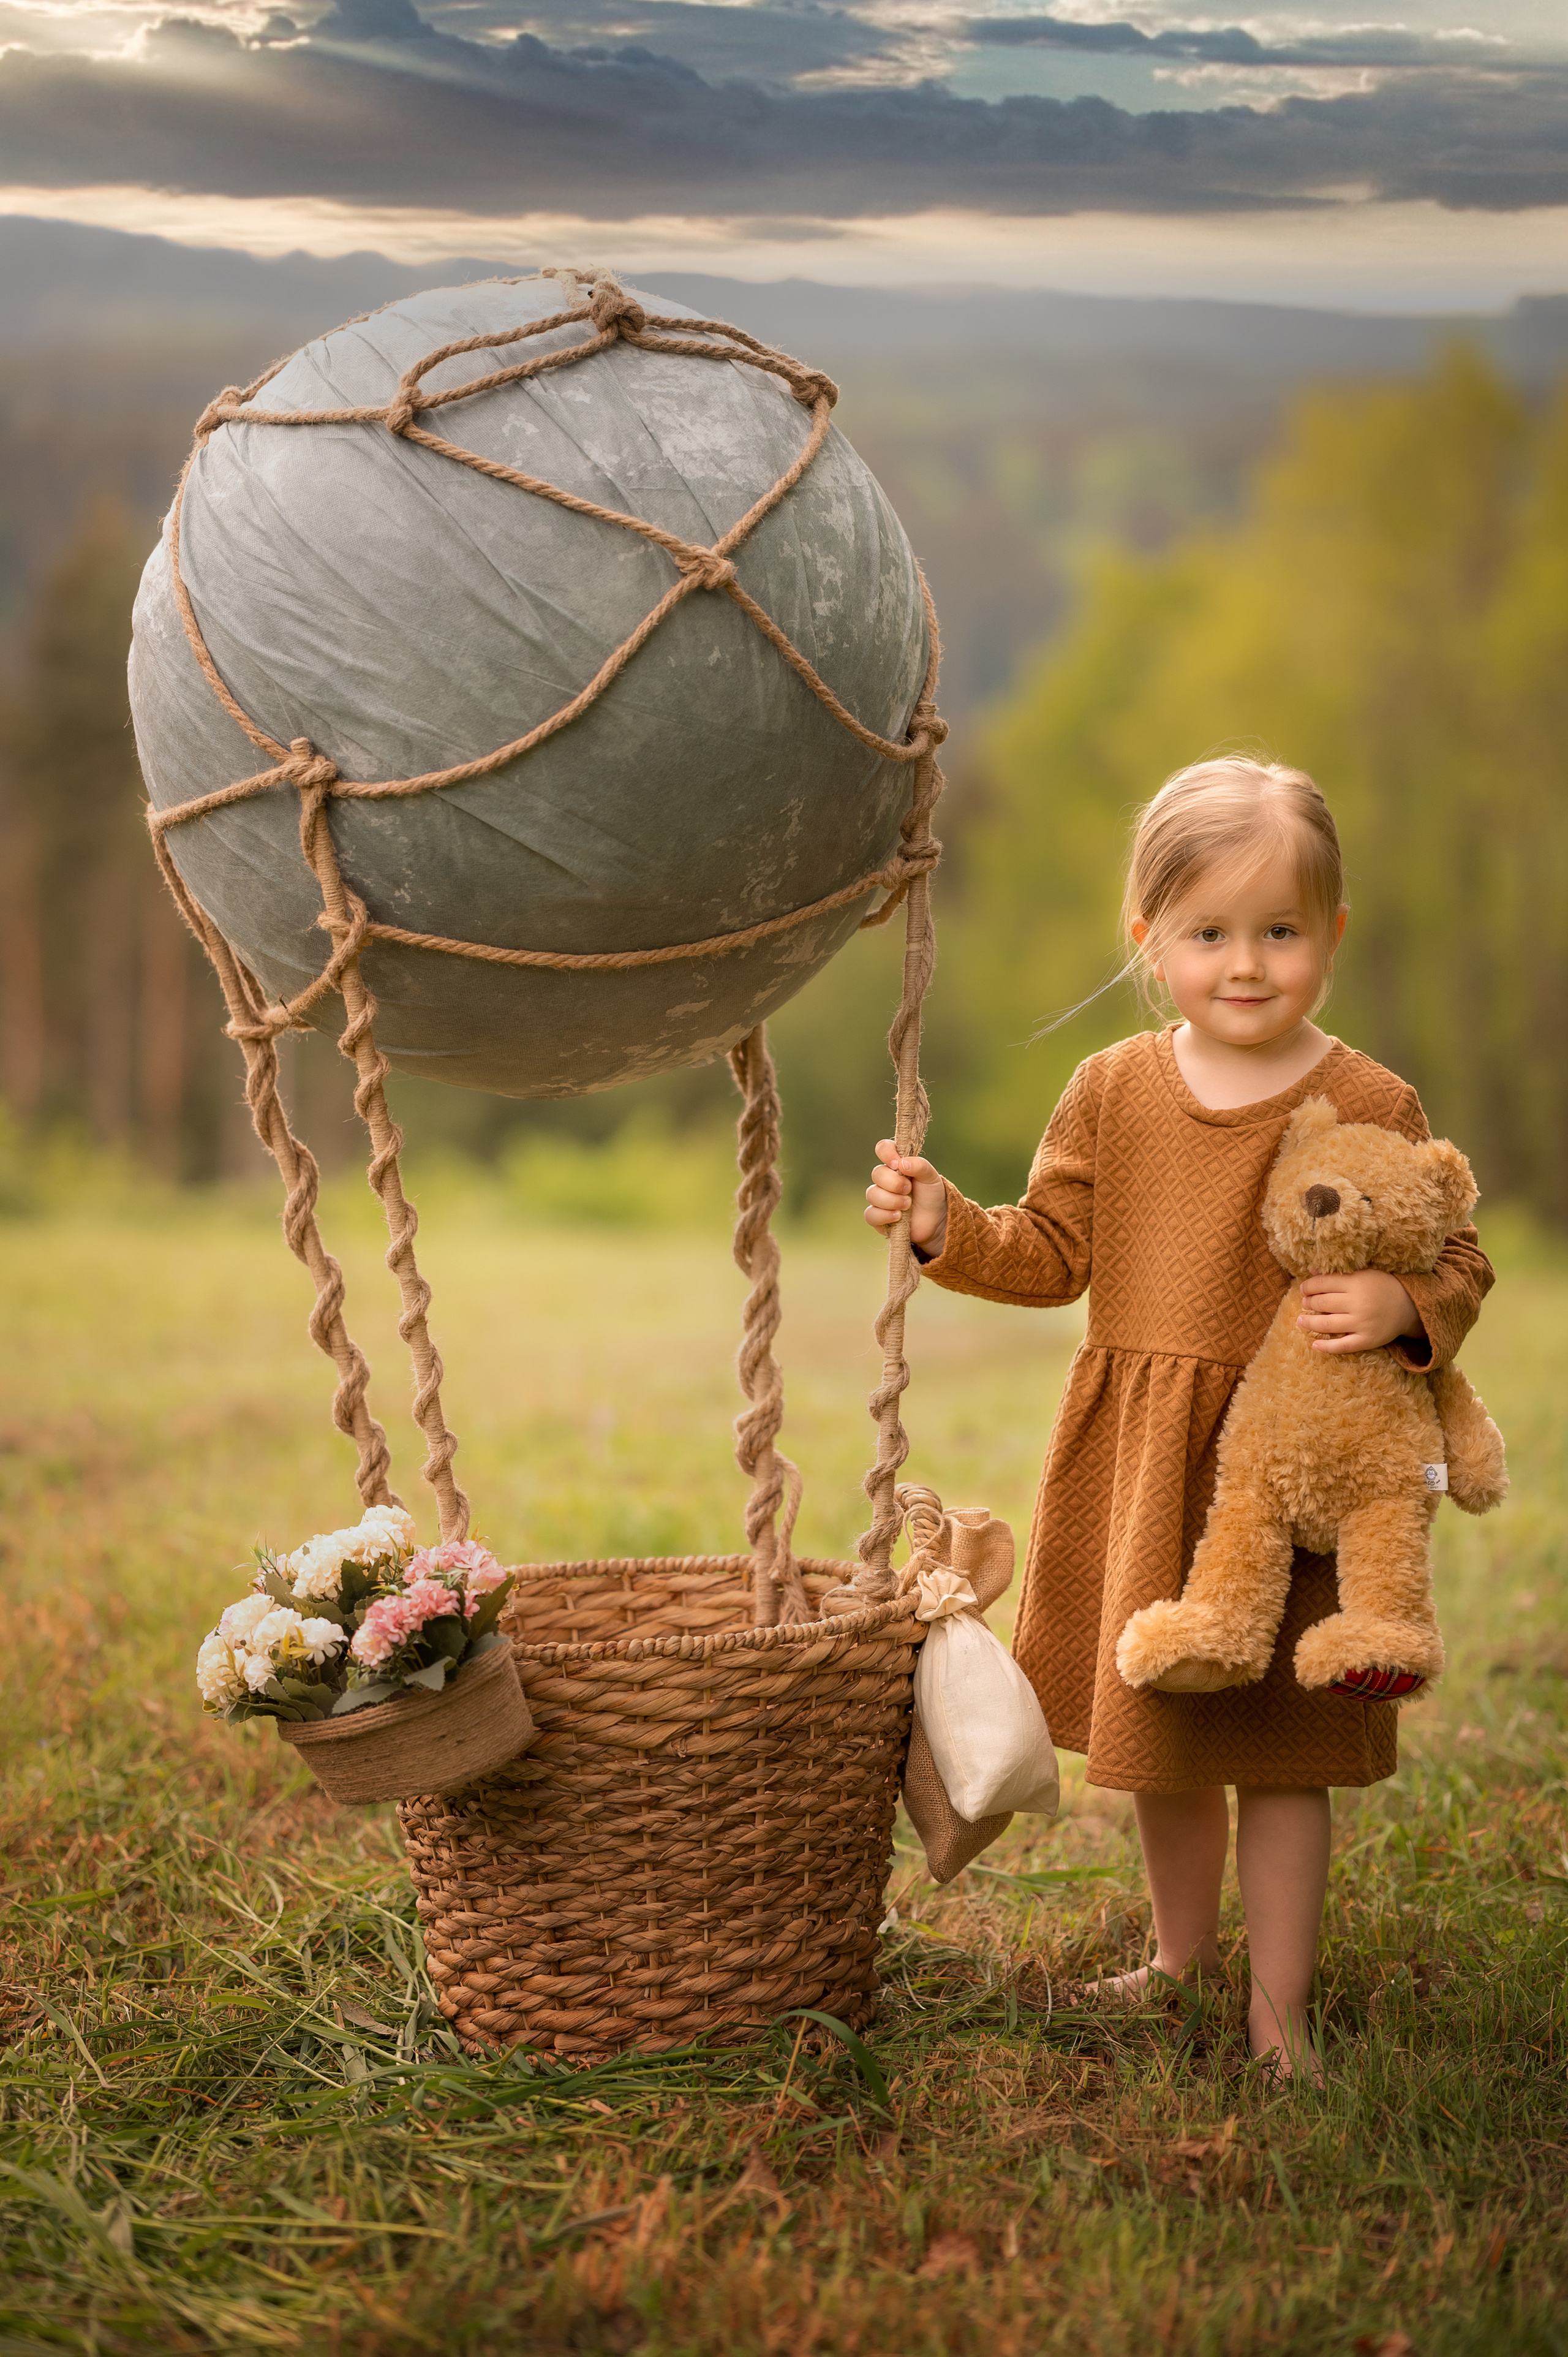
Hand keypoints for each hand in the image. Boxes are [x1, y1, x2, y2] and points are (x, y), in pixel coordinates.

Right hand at [865, 1139, 947, 1251]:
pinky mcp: (877, 1217)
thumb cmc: (931, 1195)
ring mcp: (879, 1198)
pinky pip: (870, 1214)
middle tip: (909, 1189)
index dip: (886, 1153)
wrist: (936, 1220)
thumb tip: (902, 1163)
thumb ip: (920, 1165)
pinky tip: (898, 1217)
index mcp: (897, 1164)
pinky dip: (884, 1215)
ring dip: (892, 1200)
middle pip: (877, 1174)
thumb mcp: (932, 1177)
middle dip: (894, 1183)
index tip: (897, 1164)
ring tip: (908, 1205)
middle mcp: (885, 1179)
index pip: (883, 1148)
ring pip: (872, 1194)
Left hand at [1298, 1270, 1422, 1353]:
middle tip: (1305, 1303)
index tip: (1303, 1289)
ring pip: (1328, 1325)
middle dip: (1309, 1303)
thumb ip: (1338, 1274)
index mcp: (1356, 1283)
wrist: (1409, 1306)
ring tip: (1301, 1321)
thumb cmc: (1382, 1287)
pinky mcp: (1367, 1340)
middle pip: (1323, 1304)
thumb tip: (1311, 1271)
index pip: (1323, 1284)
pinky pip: (1343, 1346)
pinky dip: (1326, 1347)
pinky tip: (1314, 1345)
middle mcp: (1358, 1303)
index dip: (1309, 1286)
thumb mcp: (1363, 1274)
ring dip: (1310, 1323)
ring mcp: (1362, 1323)